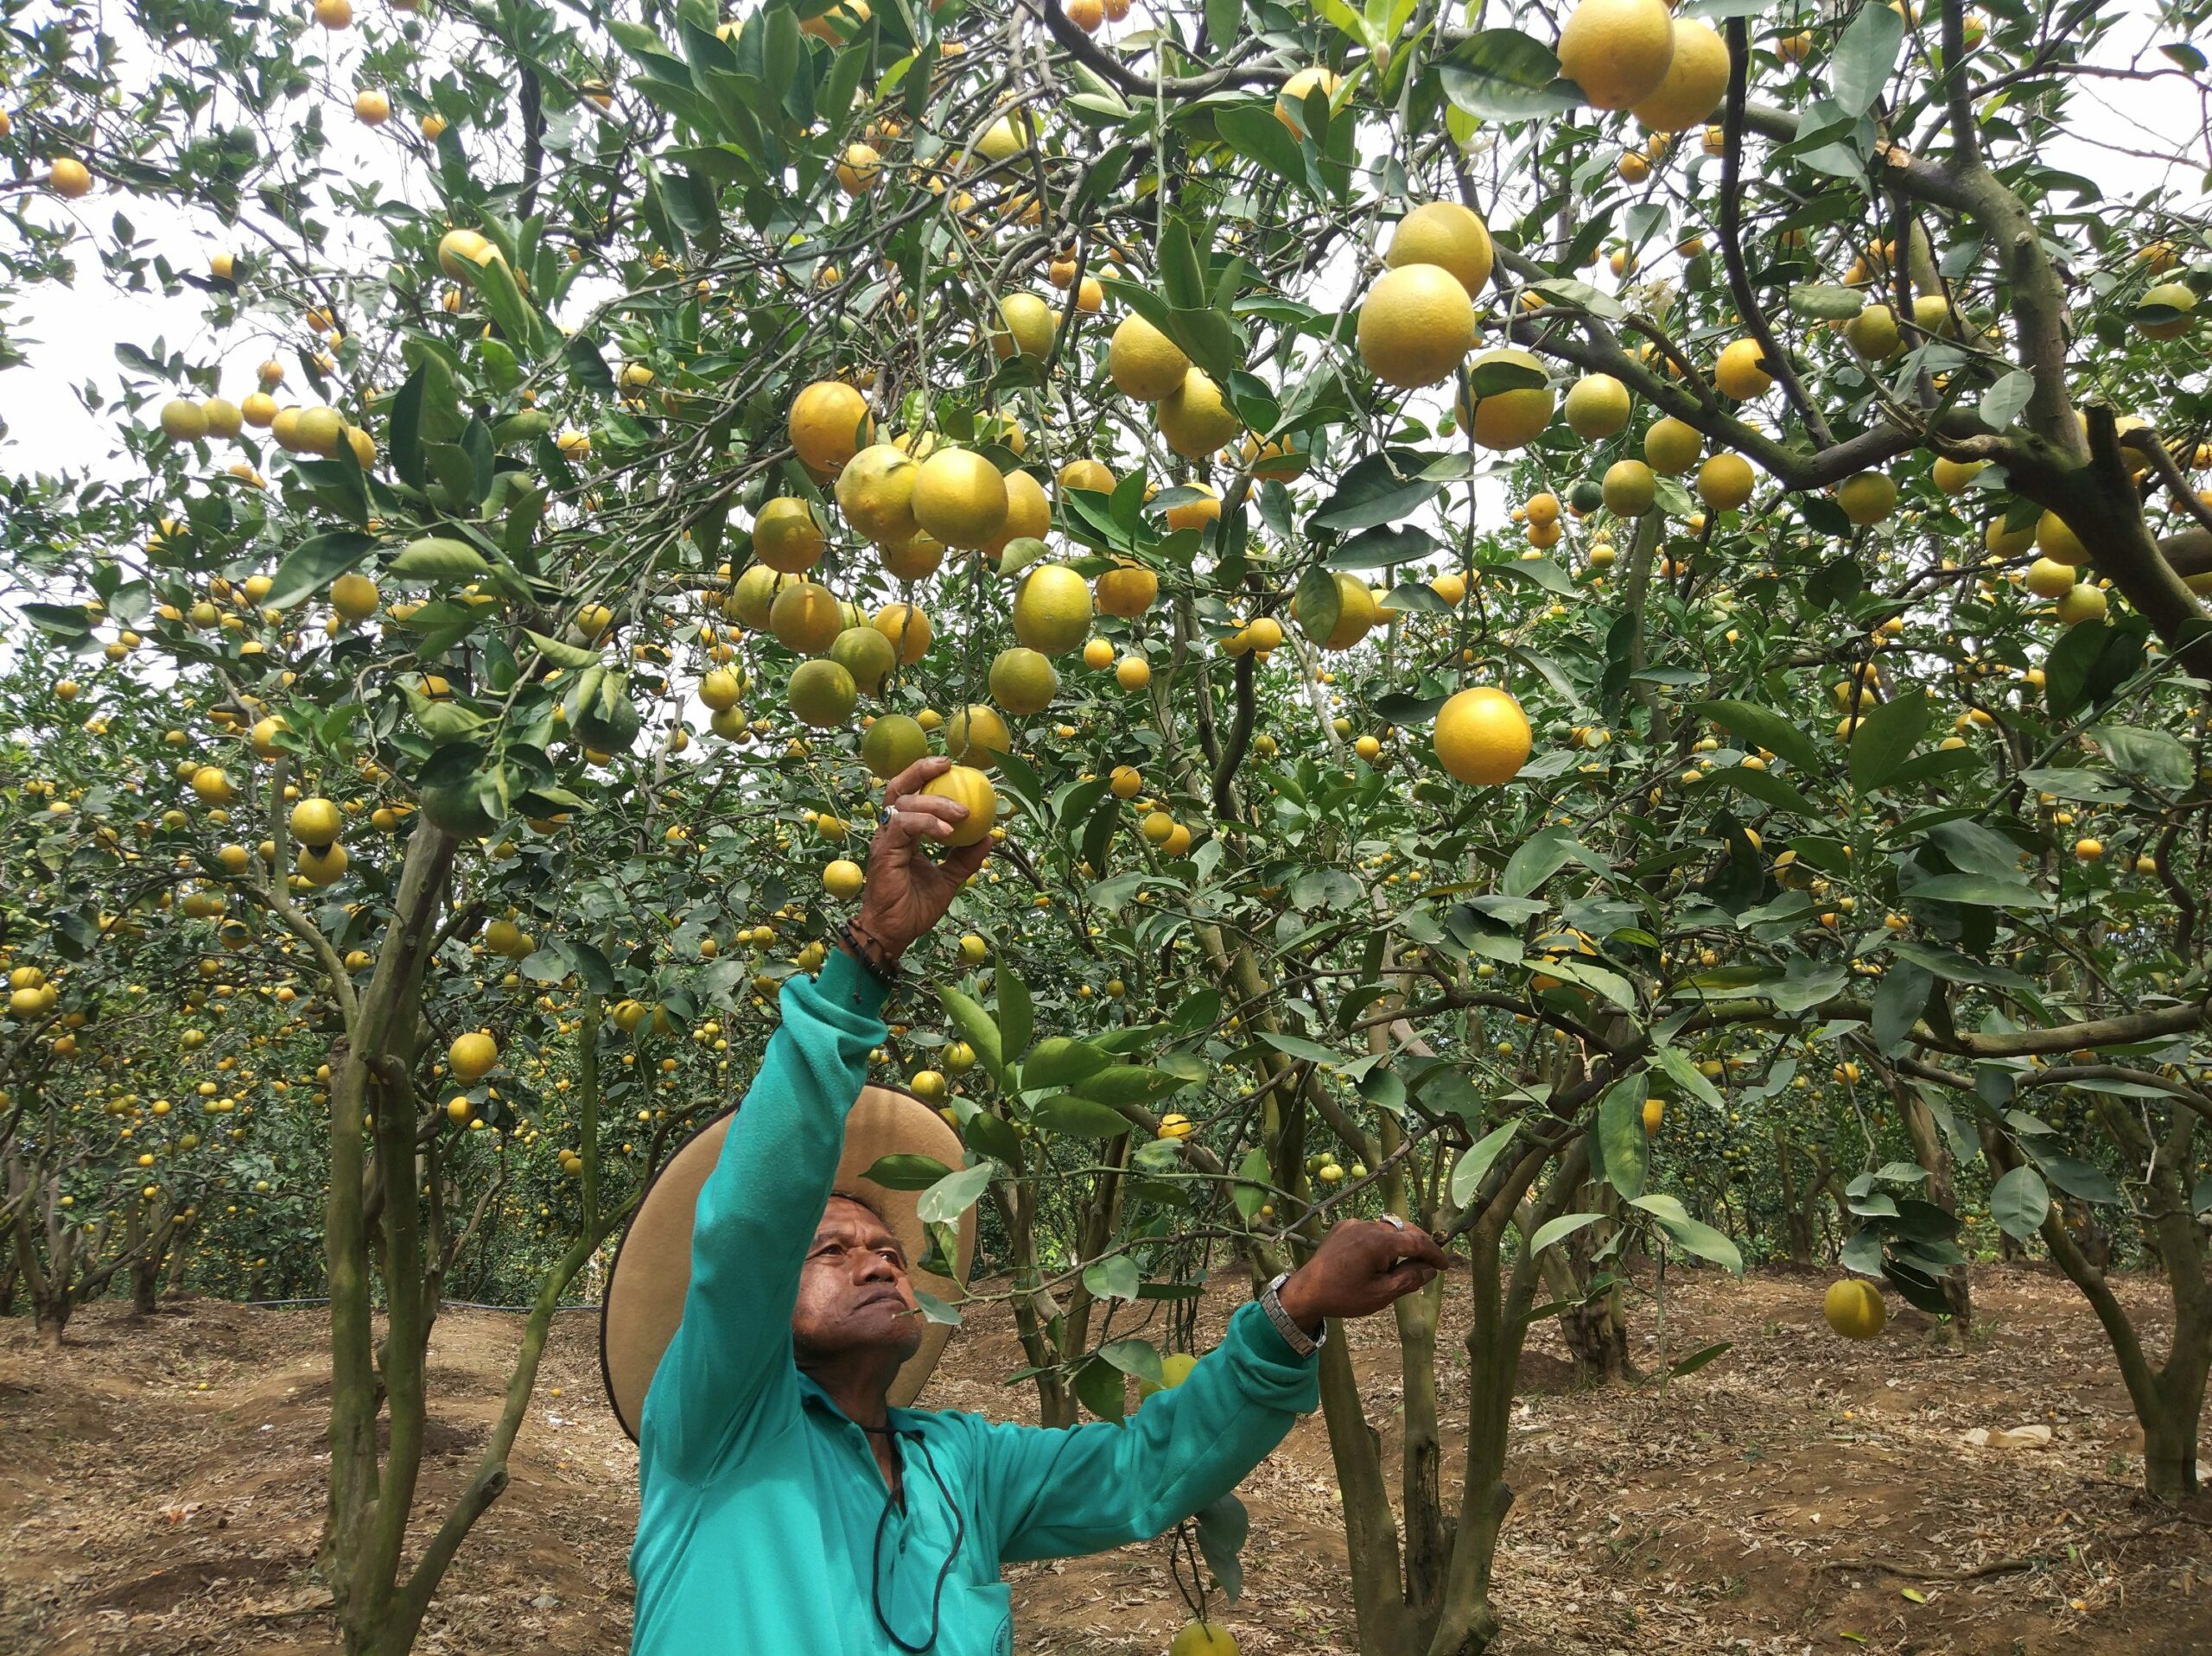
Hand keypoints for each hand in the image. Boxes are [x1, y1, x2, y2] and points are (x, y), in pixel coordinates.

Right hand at [846, 756, 992, 963]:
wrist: (893, 934)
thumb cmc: (913, 908)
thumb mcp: (948, 880)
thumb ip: (964, 858)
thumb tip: (989, 836)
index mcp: (901, 834)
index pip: (909, 795)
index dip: (925, 775)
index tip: (950, 766)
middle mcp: (889, 832)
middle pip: (898, 787)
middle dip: (921, 771)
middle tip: (948, 765)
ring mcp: (884, 841)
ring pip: (904, 804)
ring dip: (935, 804)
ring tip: (961, 814)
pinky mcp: (884, 852)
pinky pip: (904, 827)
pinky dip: (926, 824)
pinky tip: (946, 832)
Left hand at [1275, 1218, 1447, 1330]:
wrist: (1307, 1291)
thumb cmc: (1344, 1296)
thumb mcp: (1382, 1294)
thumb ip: (1409, 1279)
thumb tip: (1430, 1270)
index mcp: (1379, 1241)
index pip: (1417, 1241)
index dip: (1434, 1253)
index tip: (1445, 1265)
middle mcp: (1367, 1225)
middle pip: (1404, 1229)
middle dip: (1420, 1245)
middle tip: (1430, 1263)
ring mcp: (1354, 1224)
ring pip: (1387, 1228)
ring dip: (1399, 1243)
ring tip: (1403, 1264)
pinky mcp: (1343, 1227)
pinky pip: (1369, 1230)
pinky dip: (1380, 1240)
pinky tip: (1378, 1258)